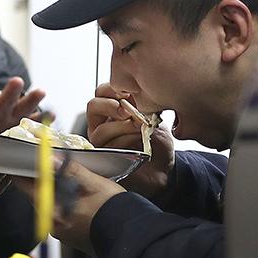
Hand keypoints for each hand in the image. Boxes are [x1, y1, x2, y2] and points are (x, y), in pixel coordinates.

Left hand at [0, 77, 48, 139]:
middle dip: (10, 90)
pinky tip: (51, 116)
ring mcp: (14, 112)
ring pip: (23, 104)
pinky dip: (43, 118)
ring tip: (41, 92)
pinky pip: (35, 119)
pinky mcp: (25, 121)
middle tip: (16, 82)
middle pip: (5, 96)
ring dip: (32, 99)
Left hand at [18, 159, 122, 253]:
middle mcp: (55, 225)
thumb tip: (52, 160)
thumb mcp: (93, 184)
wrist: (130, 236)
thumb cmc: (114, 212)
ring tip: (66, 176)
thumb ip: (70, 171)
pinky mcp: (72, 235)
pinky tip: (77, 194)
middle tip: (46, 163)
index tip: (19, 162)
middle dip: (41, 180)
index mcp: (55, 213)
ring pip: (51, 205)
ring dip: (55, 190)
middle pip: (39, 196)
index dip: (22, 173)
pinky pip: (61, 214)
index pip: (28, 189)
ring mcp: (63, 232)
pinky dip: (65, 202)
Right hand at [87, 83, 174, 200]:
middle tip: (127, 110)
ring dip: (121, 126)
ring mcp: (102, 142)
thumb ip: (143, 104)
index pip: (101, 92)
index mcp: (112, 110)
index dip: (112, 89)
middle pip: (93, 107)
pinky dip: (124, 141)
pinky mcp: (106, 159)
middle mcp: (102, 124)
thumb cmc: (156, 142)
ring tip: (139, 126)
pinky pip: (107, 148)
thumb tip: (138, 92)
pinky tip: (138, 140)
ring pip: (100, 130)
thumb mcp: (153, 116)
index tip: (129, 92)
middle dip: (109, 105)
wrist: (164, 168)